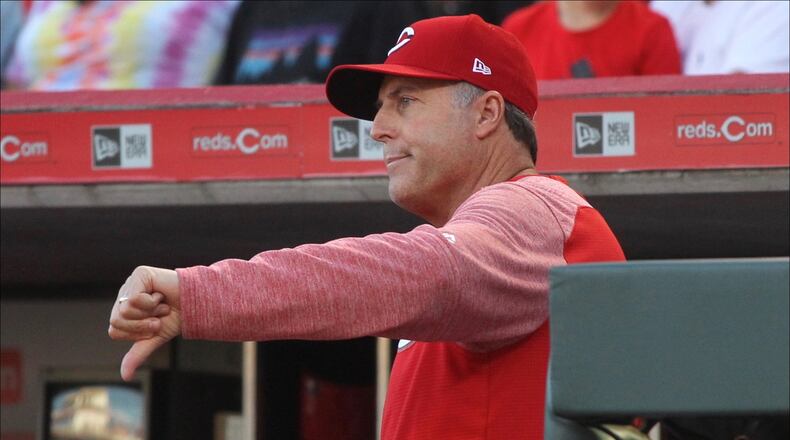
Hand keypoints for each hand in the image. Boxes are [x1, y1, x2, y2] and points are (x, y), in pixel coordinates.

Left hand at [108, 266, 180, 380]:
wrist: (198, 304)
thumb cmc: (177, 317)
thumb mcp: (155, 338)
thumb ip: (137, 354)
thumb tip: (125, 376)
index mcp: (124, 309)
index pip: (114, 329)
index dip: (137, 333)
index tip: (155, 325)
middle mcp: (124, 294)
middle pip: (116, 321)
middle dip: (142, 325)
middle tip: (158, 317)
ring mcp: (131, 283)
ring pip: (124, 311)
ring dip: (149, 313)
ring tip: (161, 305)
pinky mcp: (140, 274)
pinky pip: (133, 299)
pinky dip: (152, 303)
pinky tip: (161, 296)